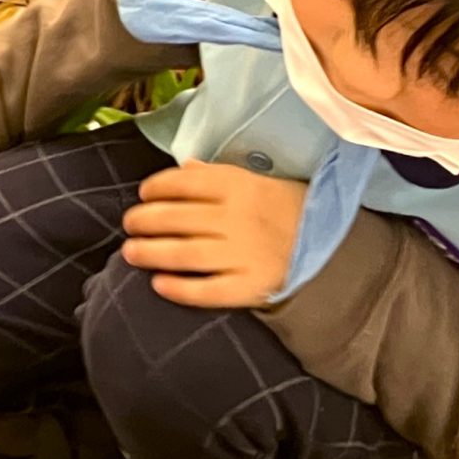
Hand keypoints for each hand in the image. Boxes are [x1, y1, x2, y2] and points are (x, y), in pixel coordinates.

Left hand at [119, 160, 308, 307]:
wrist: (328, 245)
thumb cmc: (282, 209)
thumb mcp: (255, 182)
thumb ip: (216, 176)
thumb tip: (184, 168)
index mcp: (239, 187)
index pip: (184, 183)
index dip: (156, 188)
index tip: (143, 194)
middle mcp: (238, 219)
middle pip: (175, 219)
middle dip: (143, 221)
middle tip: (130, 225)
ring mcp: (243, 254)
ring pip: (183, 254)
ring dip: (149, 253)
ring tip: (130, 252)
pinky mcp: (249, 286)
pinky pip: (207, 291)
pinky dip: (179, 289)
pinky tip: (158, 284)